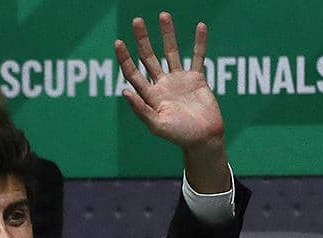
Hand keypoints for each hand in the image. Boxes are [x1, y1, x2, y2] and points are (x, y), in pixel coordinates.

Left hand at [116, 12, 230, 192]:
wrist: (204, 138)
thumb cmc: (179, 135)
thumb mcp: (157, 125)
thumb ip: (141, 109)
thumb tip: (124, 91)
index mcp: (149, 95)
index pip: (133, 72)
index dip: (125, 58)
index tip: (118, 42)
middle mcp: (162, 84)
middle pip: (148, 57)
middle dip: (142, 39)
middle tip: (136, 21)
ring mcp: (179, 80)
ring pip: (171, 52)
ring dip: (167, 34)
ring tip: (163, 15)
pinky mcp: (197, 79)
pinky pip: (198, 57)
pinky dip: (199, 42)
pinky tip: (200, 26)